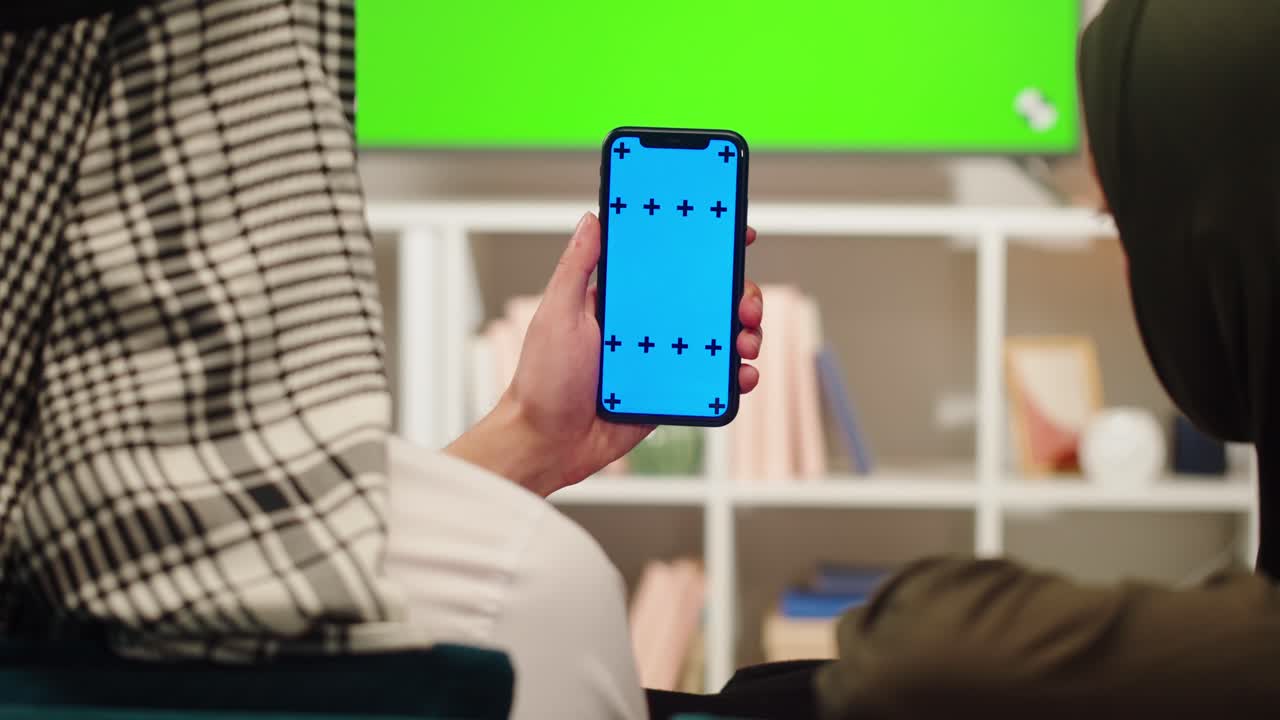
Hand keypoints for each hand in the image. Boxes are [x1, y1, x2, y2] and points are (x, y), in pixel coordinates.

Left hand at [447, 212, 763, 496]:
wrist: (549, 443)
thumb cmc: (543, 380)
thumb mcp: (557, 313)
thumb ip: (577, 267)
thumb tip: (593, 219)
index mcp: (623, 299)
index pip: (671, 262)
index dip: (705, 246)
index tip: (734, 233)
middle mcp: (648, 325)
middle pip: (708, 298)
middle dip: (738, 293)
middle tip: (745, 304)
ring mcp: (664, 359)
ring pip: (719, 337)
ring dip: (745, 333)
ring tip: (746, 341)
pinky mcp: (673, 392)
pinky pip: (714, 380)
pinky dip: (737, 376)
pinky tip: (743, 375)